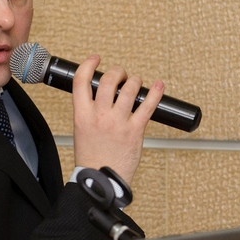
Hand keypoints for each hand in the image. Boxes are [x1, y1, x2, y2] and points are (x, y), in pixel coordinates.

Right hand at [69, 55, 164, 184]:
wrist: (101, 180)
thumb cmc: (92, 159)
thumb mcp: (81, 131)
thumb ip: (89, 113)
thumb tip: (100, 97)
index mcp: (82, 115)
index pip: (81, 81)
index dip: (88, 65)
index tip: (95, 60)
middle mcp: (100, 116)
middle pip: (108, 80)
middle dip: (117, 72)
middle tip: (121, 74)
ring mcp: (118, 122)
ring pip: (128, 89)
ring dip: (134, 81)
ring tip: (135, 82)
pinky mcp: (135, 130)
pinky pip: (147, 106)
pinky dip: (155, 93)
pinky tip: (158, 86)